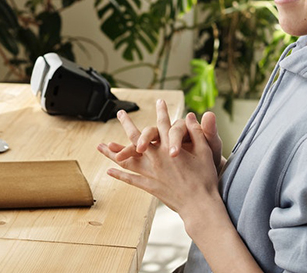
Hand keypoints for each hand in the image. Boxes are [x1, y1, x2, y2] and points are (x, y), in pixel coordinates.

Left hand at [97, 100, 221, 216]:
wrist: (200, 204)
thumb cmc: (205, 178)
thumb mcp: (205, 152)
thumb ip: (197, 133)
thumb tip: (190, 116)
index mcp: (171, 147)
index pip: (164, 124)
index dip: (162, 112)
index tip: (159, 101)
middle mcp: (157, 157)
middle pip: (138, 137)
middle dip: (127, 124)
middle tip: (120, 113)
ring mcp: (151, 172)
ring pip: (128, 159)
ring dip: (113, 152)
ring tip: (101, 146)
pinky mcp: (149, 186)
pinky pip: (131, 179)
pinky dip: (119, 175)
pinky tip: (109, 171)